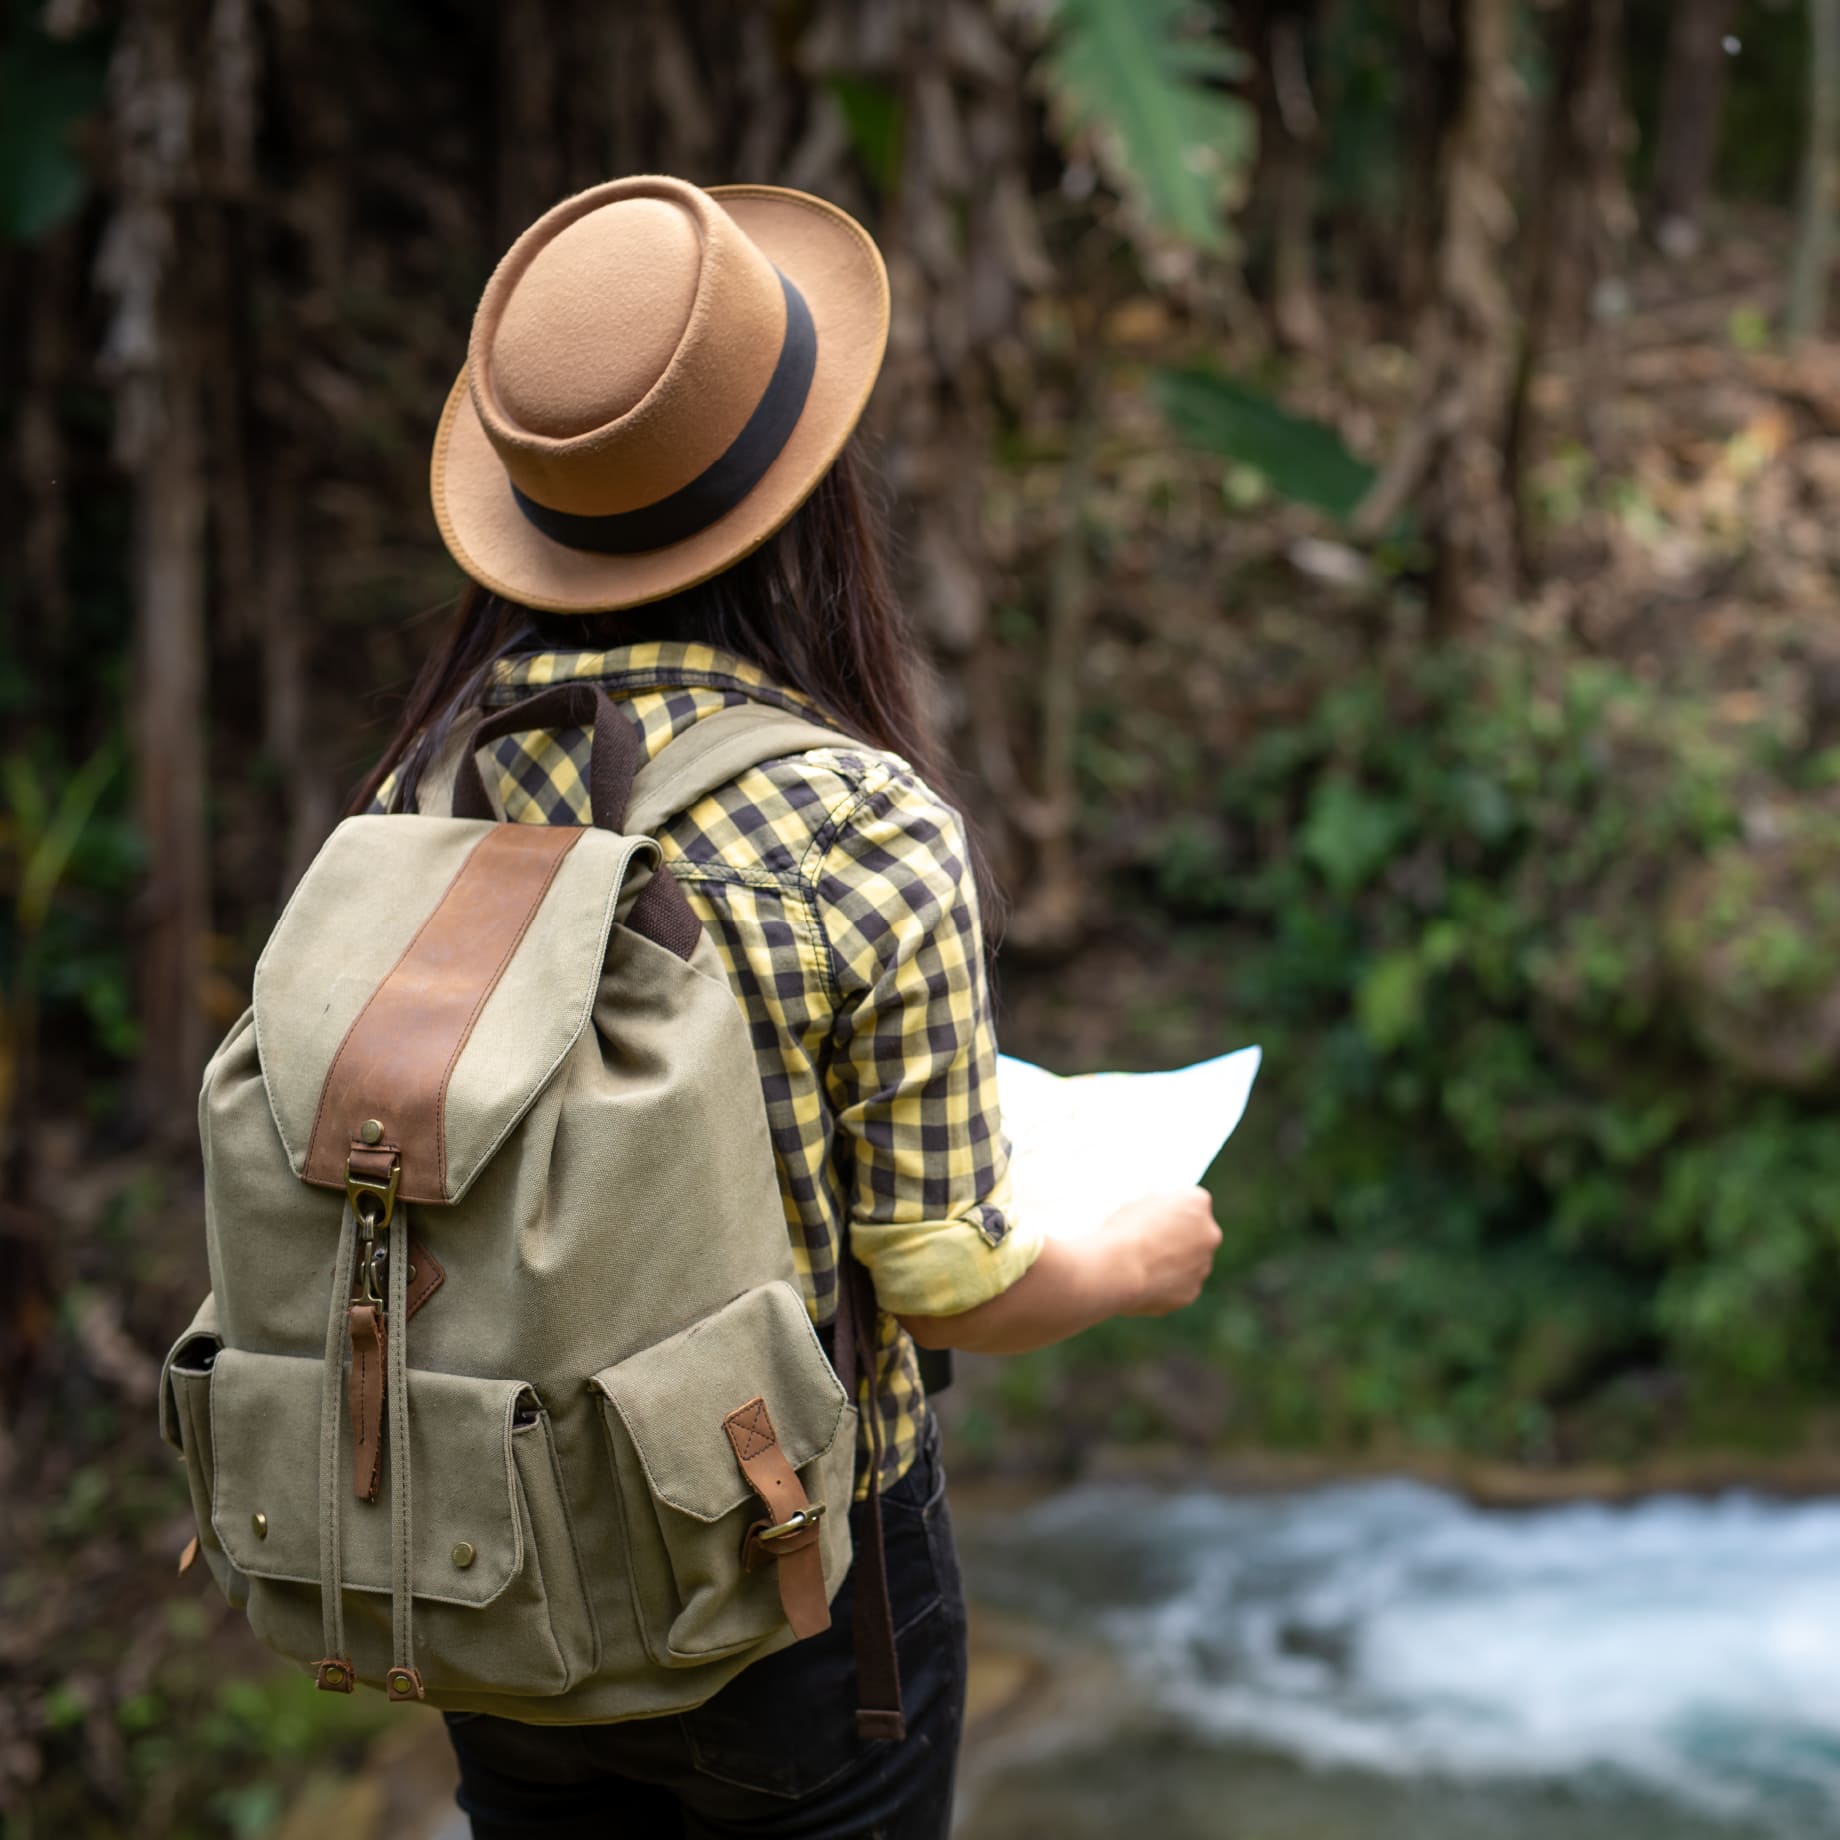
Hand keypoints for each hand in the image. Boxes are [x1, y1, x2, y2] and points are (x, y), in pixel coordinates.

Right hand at [1106, 1188, 1222, 1315]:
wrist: (1119, 1270)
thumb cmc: (1122, 1232)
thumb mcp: (1137, 1204)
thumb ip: (1157, 1207)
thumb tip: (1158, 1218)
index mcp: (1196, 1202)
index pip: (1191, 1202)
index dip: (1171, 1210)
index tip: (1156, 1218)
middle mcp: (1209, 1233)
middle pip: (1198, 1233)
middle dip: (1180, 1238)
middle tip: (1152, 1243)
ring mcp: (1203, 1265)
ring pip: (1191, 1262)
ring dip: (1175, 1263)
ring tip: (1142, 1266)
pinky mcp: (1192, 1293)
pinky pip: (1180, 1286)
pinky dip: (1166, 1286)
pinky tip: (1143, 1283)